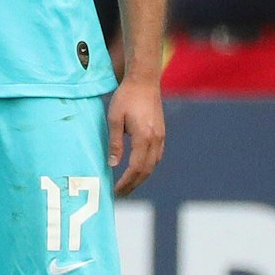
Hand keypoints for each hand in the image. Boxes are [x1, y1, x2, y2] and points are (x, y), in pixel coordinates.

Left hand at [107, 76, 164, 196]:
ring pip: (153, 164)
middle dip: (134, 184)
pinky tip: (138, 169)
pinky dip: (147, 167)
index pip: (136, 167)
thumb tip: (113, 164)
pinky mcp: (161, 133)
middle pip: (147, 170)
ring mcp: (161, 136)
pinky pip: (156, 156)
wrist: (144, 81)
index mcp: (144, 137)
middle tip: (121, 193)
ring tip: (128, 185)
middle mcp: (156, 139)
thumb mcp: (114, 119)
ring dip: (141, 177)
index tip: (116, 190)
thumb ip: (114, 143)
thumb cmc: (126, 97)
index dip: (126, 181)